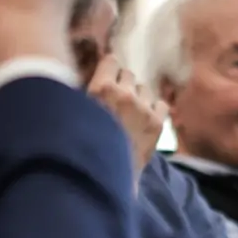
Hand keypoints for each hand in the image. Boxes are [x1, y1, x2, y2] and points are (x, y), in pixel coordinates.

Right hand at [87, 51, 164, 173]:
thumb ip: (87, 95)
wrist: (101, 176)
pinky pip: (161, 104)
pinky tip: (144, 121)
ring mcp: (143, 108)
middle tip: (116, 102)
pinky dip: (154, 110)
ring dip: (137, 97)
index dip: (109, 70)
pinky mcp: (157, 123)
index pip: (111, 61)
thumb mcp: (76, 114)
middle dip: (123, 85)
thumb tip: (96, 83)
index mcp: (99, 89)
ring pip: (144, 89)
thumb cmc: (82, 146)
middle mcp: (124, 94)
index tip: (108, 78)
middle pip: (129, 74)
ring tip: (128, 115)